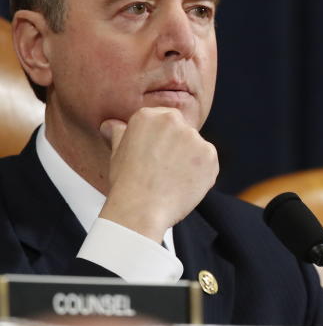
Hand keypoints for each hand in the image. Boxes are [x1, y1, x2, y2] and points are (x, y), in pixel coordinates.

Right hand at [98, 107, 218, 242]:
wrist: (141, 209)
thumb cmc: (127, 183)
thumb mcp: (117, 153)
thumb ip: (119, 133)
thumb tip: (111, 124)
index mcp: (149, 116)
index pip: (163, 120)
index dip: (161, 140)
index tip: (156, 155)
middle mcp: (173, 121)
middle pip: (181, 131)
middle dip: (176, 147)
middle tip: (163, 168)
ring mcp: (194, 137)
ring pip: (196, 147)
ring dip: (189, 160)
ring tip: (172, 179)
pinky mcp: (209, 154)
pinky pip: (208, 162)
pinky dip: (200, 173)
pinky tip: (184, 184)